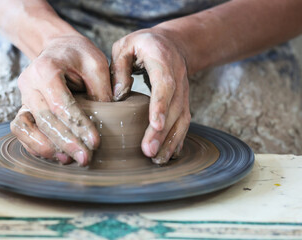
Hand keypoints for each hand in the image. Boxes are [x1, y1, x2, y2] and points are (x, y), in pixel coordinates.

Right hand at [10, 34, 111, 165]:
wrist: (58, 49)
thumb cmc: (78, 55)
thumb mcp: (96, 63)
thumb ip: (102, 88)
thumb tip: (110, 118)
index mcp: (46, 69)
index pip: (61, 103)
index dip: (78, 125)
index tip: (95, 142)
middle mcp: (29, 84)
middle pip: (44, 119)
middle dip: (65, 142)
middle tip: (85, 159)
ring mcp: (24, 97)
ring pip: (26, 128)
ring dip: (47, 147)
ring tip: (68, 160)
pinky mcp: (25, 108)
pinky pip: (21, 130)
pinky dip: (35, 145)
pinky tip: (56, 154)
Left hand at [111, 27, 190, 163]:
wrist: (172, 44)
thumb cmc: (144, 45)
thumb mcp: (125, 46)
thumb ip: (119, 68)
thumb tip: (118, 96)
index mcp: (162, 60)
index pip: (165, 84)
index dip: (161, 105)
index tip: (155, 124)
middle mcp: (178, 76)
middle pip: (174, 107)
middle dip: (162, 131)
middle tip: (149, 152)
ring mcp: (184, 90)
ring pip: (182, 117)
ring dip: (171, 140)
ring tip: (158, 160)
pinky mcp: (183, 101)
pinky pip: (183, 121)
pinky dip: (177, 138)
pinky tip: (169, 154)